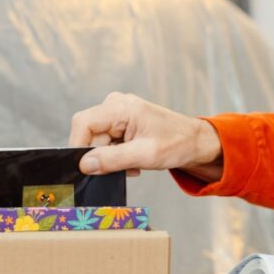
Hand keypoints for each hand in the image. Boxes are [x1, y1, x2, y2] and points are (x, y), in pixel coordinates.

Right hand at [68, 92, 223, 181]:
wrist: (196, 142)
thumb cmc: (177, 144)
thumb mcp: (145, 155)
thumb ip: (113, 160)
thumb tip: (84, 165)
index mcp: (121, 107)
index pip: (83, 123)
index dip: (78, 146)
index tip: (85, 168)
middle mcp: (116, 105)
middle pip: (89, 134)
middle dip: (101, 156)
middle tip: (123, 168)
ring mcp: (117, 113)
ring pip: (97, 141)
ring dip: (110, 158)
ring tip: (132, 164)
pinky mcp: (120, 123)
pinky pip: (106, 142)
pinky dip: (116, 155)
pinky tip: (132, 161)